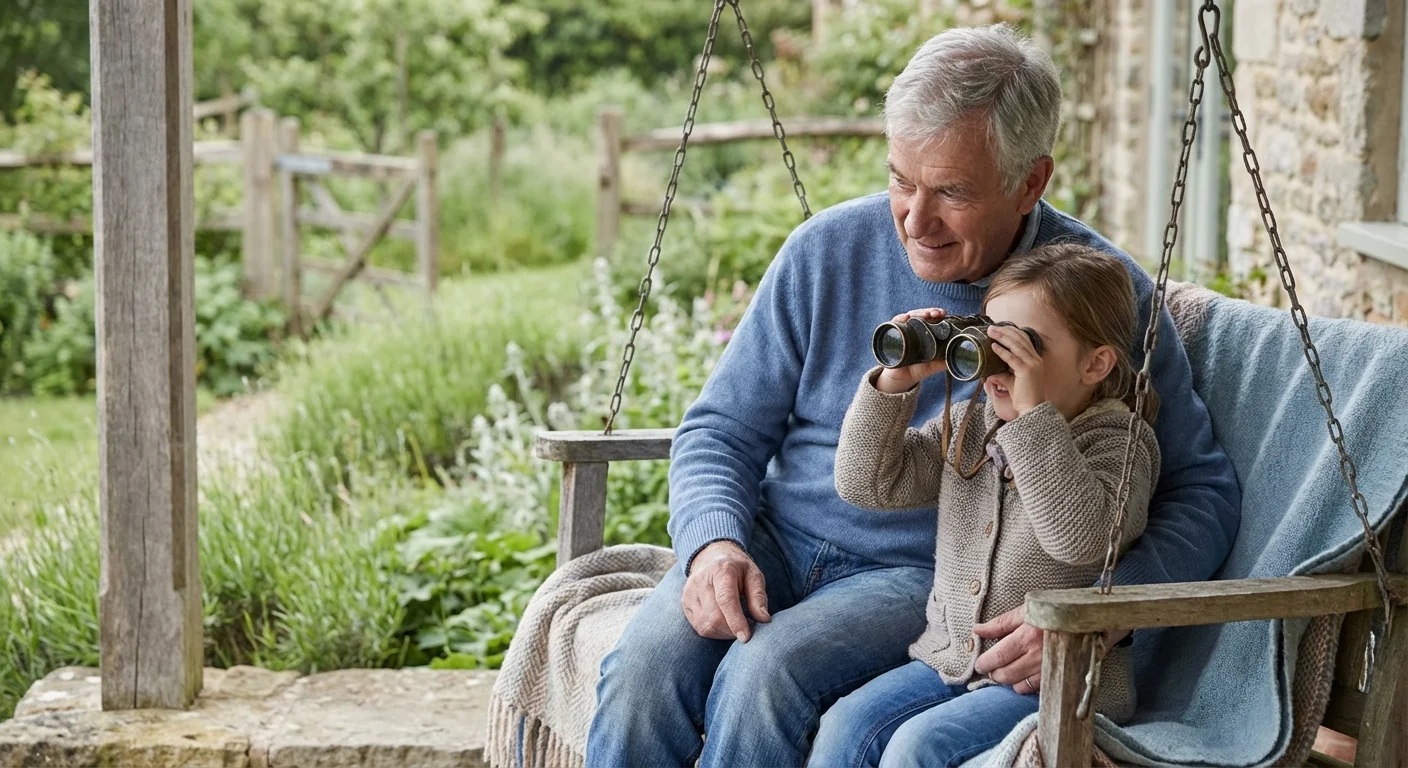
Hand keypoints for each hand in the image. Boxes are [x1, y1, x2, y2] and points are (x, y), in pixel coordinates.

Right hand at [682, 541, 770, 641]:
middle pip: (714, 616)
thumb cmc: (736, 569)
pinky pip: (699, 627)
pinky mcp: (685, 603)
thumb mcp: (753, 575)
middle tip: (746, 630)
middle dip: (732, 630)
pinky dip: (714, 632)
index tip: (746, 637)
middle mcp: (701, 581)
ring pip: (705, 626)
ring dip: (724, 633)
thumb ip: (758, 597)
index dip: (736, 621)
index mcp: (721, 571)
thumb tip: (764, 620)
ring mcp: (690, 593)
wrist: (710, 557)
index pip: (725, 599)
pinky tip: (724, 625)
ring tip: (735, 626)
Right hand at [875, 307, 948, 393]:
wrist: (900, 379)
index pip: (931, 318)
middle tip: (937, 313)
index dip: (937, 314)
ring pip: (909, 316)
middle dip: (929, 311)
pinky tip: (905, 318)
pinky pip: (894, 323)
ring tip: (925, 314)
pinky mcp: (891, 334)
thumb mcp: (933, 365)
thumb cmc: (917, 369)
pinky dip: (899, 319)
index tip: (944, 313)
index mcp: (925, 333)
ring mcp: (902, 330)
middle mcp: (913, 329)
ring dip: (917, 313)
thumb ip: (945, 361)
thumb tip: (960, 358)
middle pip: (921, 315)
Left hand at [973, 605, 1132, 694]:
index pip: (997, 656)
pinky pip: (1036, 689)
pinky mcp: (1060, 676)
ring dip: (1008, 681)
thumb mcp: (1027, 609)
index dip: (984, 663)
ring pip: (1019, 685)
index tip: (979, 664)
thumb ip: (1000, 623)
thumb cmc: (1056, 610)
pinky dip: (1024, 686)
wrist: (1092, 619)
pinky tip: (1022, 678)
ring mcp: (1049, 668)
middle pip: (1006, 674)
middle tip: (990, 668)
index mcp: (1026, 636)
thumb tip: (976, 630)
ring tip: (1005, 672)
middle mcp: (1037, 655)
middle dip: (994, 673)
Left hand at [986, 325, 1044, 415]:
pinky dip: (1002, 351)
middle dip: (1005, 331)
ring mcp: (1032, 364)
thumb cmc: (1022, 395)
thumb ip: (1002, 371)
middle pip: (1020, 339)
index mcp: (1035, 359)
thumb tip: (989, 368)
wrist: (1031, 407)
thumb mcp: (1011, 379)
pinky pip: (1012, 358)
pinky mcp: (1026, 371)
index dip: (1012, 332)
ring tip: (991, 332)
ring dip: (1002, 337)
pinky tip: (993, 346)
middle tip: (992, 327)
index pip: (1024, 340)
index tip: (1000, 327)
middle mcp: (1036, 359)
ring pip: (1016, 345)